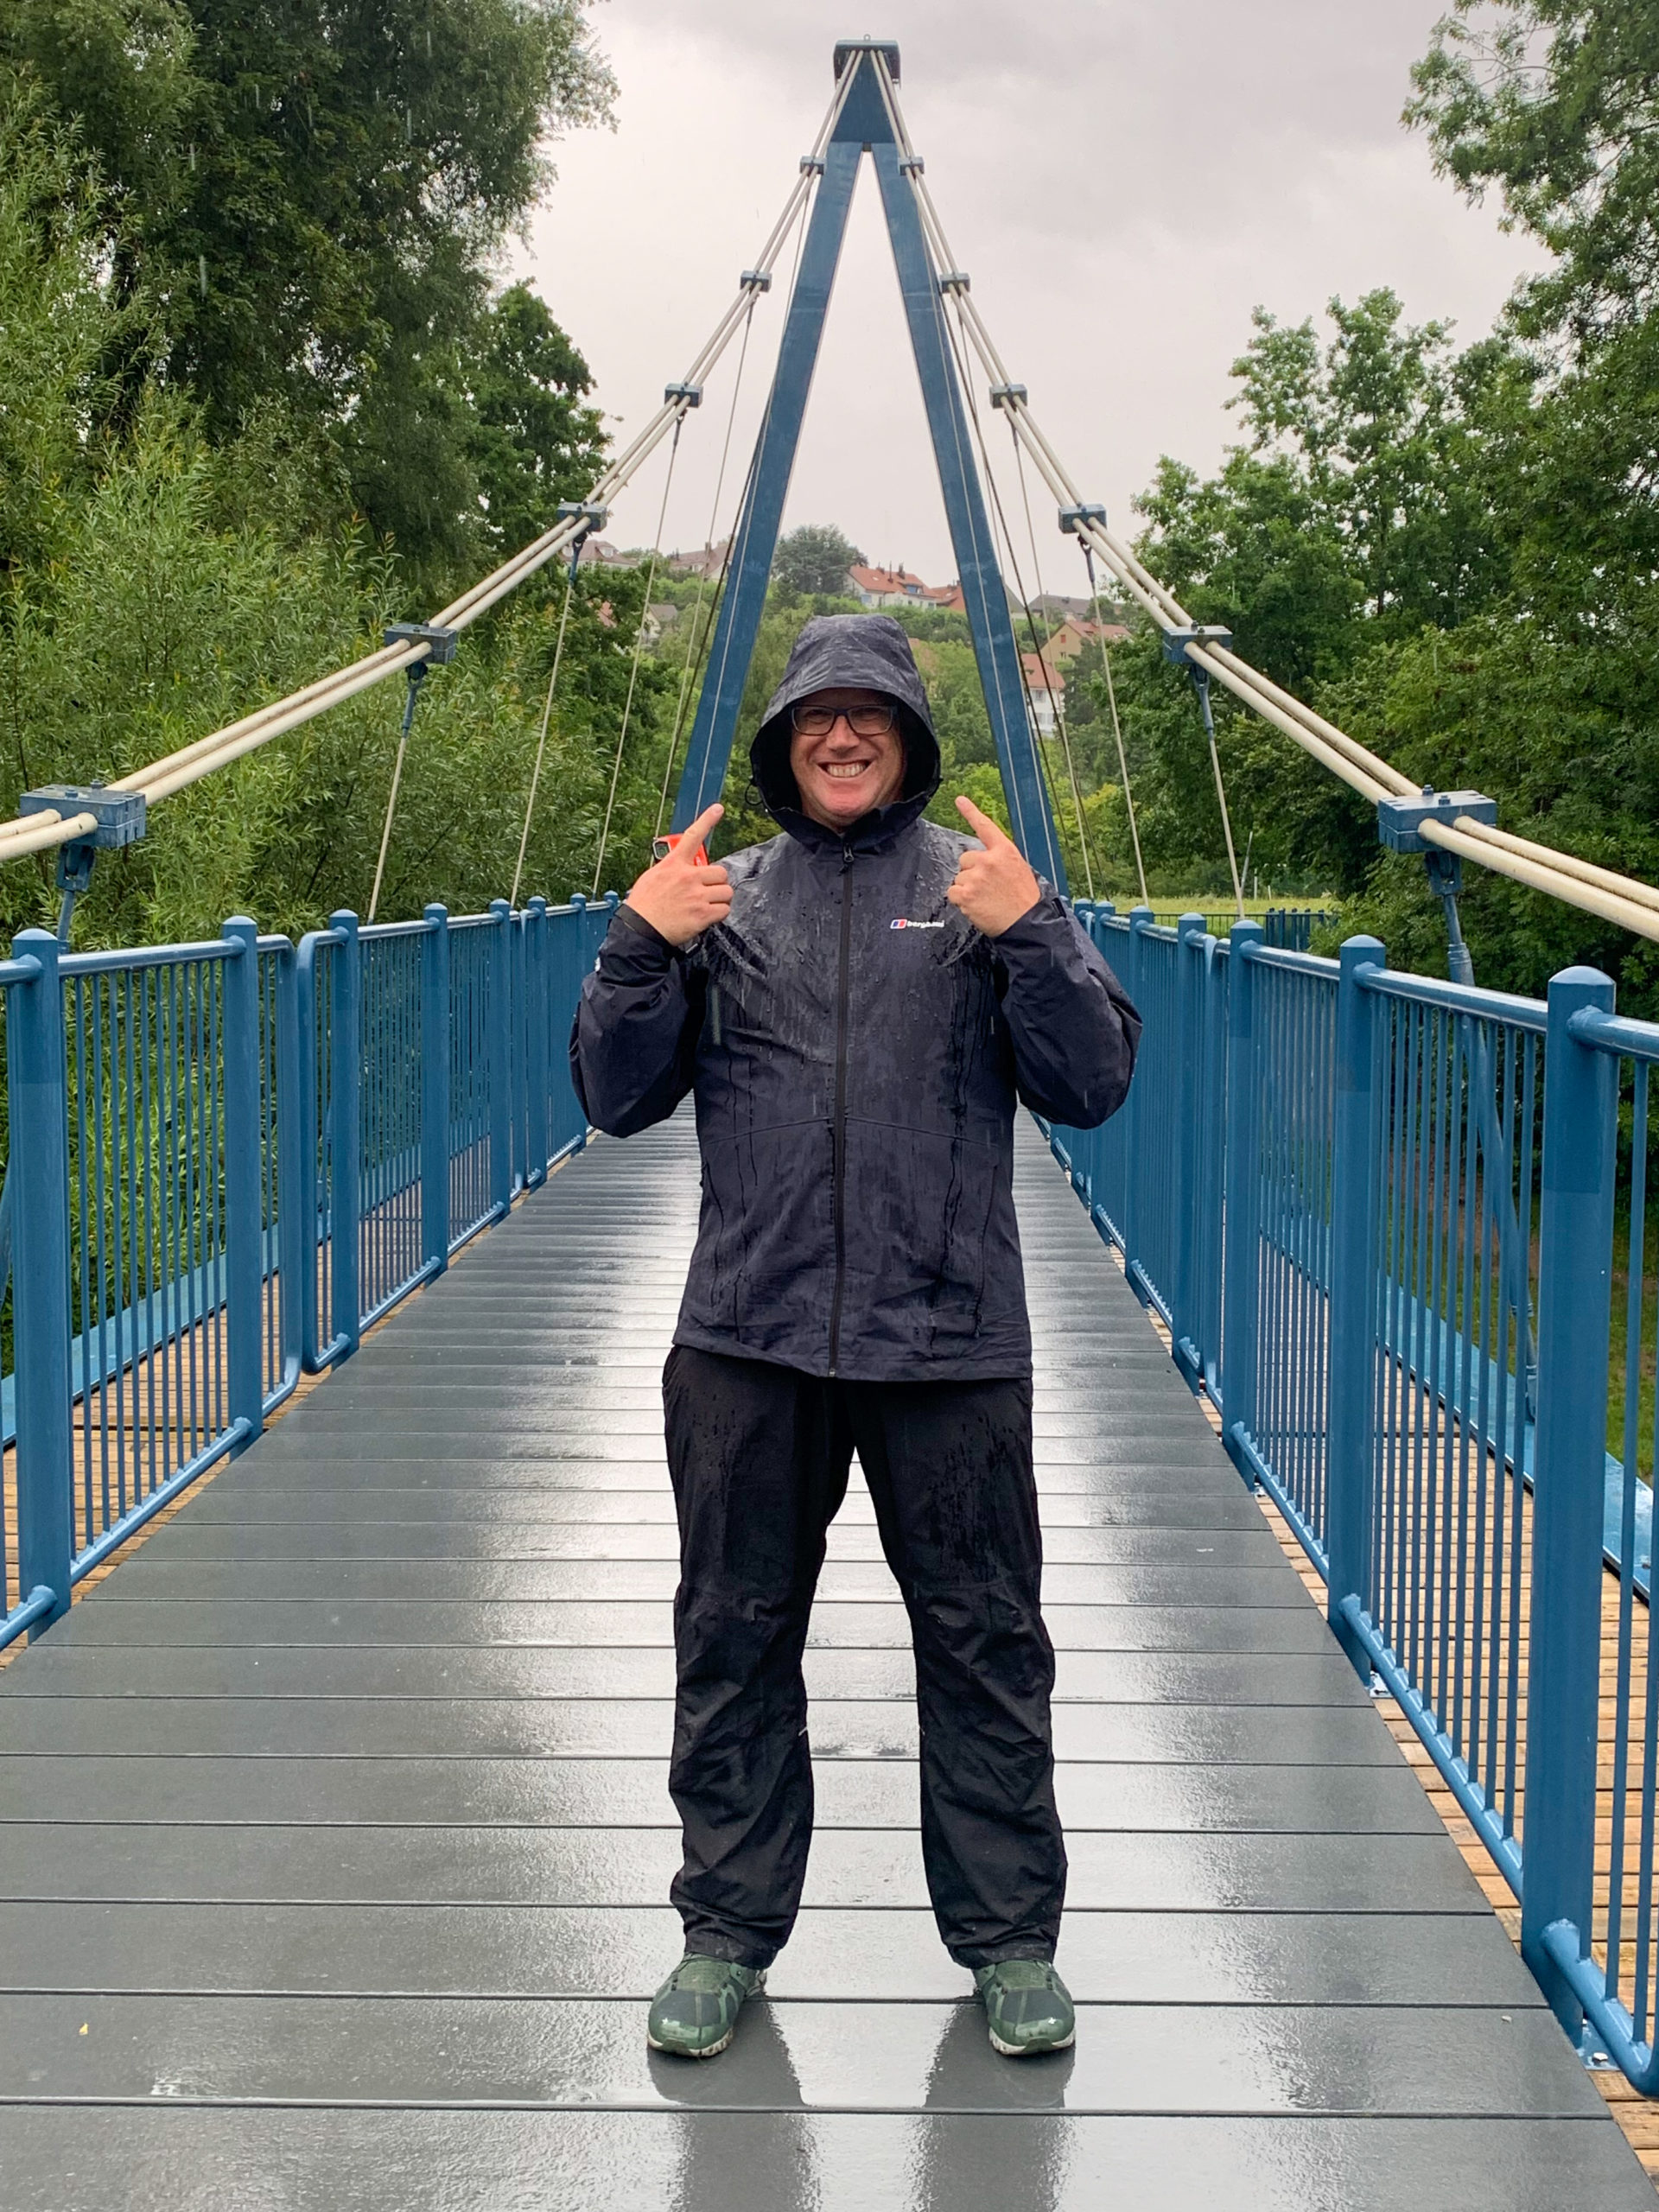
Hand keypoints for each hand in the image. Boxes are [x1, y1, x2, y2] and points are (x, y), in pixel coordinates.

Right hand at [624, 804, 731, 945]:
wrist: (640, 930)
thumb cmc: (643, 906)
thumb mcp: (652, 877)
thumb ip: (671, 870)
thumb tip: (682, 870)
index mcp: (673, 865)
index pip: (692, 836)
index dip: (707, 820)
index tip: (718, 809)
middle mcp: (688, 877)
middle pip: (720, 872)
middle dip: (716, 882)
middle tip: (706, 891)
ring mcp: (697, 895)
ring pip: (726, 892)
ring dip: (720, 899)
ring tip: (706, 905)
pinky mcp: (703, 914)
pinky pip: (724, 910)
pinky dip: (719, 914)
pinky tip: (706, 916)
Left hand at [947, 796, 1041, 935]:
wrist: (1026, 923)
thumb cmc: (1024, 900)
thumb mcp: (1019, 870)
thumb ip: (1000, 861)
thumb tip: (985, 861)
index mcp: (1005, 851)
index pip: (985, 827)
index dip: (971, 812)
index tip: (959, 800)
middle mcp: (989, 860)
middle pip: (965, 859)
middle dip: (971, 872)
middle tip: (987, 888)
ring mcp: (976, 877)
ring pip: (959, 878)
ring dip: (967, 888)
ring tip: (985, 899)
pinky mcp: (966, 894)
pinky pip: (953, 893)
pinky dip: (960, 901)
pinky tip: (976, 906)